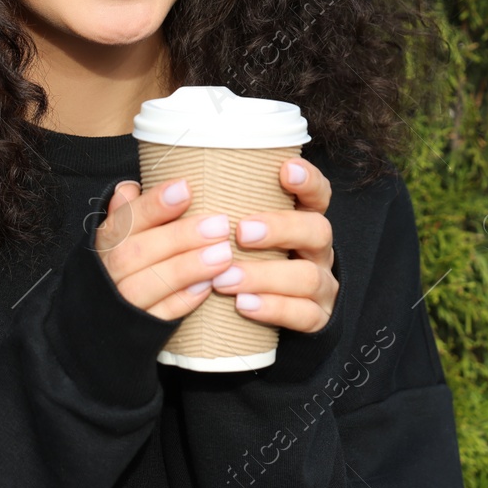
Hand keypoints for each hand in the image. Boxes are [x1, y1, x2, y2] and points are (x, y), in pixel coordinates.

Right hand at [95, 177, 233, 321]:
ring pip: (145, 285)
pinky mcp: (136, 331)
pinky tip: (208, 286)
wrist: (100, 327)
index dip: (153, 205)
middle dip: (179, 237)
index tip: (185, 188)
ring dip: (186, 269)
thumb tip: (130, 188)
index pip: (124, 219)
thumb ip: (128, 214)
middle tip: (220, 224)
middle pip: (136, 252)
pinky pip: (157, 317)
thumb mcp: (120, 238)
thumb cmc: (124, 268)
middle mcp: (107, 272)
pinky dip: (182, 301)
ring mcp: (119, 304)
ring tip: (223, 254)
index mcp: (105, 243)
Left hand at [210, 157, 338, 333]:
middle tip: (241, 232)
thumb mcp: (244, 234)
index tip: (285, 170)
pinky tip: (244, 305)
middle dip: (280, 228)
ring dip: (264, 276)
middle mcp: (317, 251)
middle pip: (317, 231)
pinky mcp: (318, 318)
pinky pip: (305, 315)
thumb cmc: (251, 263)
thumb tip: (165, 188)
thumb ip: (225, 212)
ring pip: (308, 277)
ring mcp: (322, 286)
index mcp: (304, 222)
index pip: (318, 194)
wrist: (276, 316)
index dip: (308, 180)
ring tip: (225, 279)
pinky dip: (274, 309)